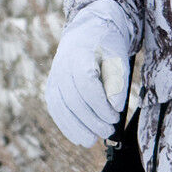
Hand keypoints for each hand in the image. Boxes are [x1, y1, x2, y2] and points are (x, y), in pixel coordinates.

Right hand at [45, 0, 133, 146]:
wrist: (87, 31)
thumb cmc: (107, 46)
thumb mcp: (118, 58)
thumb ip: (118, 81)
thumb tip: (115, 108)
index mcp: (80, 54)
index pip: (87, 84)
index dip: (101, 104)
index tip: (116, 115)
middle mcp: (62, 66)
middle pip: (74, 99)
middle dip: (92, 119)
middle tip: (109, 130)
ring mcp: (54, 77)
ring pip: (61, 107)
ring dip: (77, 127)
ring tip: (94, 140)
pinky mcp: (52, 87)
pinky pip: (56, 109)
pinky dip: (67, 126)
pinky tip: (80, 138)